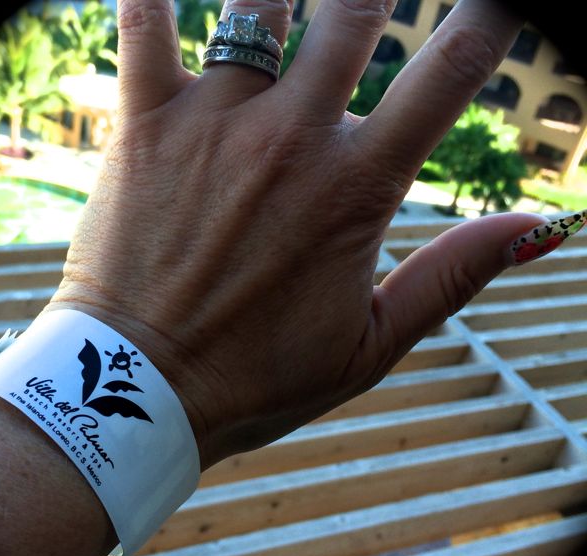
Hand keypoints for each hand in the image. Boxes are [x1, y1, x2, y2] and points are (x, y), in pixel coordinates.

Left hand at [48, 0, 541, 469]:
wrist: (142, 391)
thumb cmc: (256, 377)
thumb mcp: (372, 344)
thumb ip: (453, 277)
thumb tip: (538, 228)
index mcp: (355, 188)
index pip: (449, 73)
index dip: (488, 20)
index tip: (497, 4)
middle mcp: (290, 138)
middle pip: (355, 11)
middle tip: (371, 1)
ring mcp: (213, 124)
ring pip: (257, 6)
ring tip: (289, 4)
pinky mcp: (144, 127)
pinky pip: (144, 24)